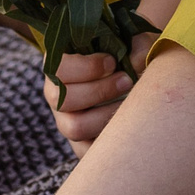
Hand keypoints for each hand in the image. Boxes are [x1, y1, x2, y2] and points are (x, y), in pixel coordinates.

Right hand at [42, 38, 150, 153]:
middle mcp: (57, 94)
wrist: (137, 77)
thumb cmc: (131, 54)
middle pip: (62, 99)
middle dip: (99, 90)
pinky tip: (127, 125)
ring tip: (130, 104)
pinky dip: (108, 141)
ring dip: (105, 116)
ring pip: (74, 127)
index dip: (85, 66)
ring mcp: (66, 120)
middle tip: (127, 81)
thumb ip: (137, 47)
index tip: (112, 62)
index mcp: (60, 65)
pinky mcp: (80, 144)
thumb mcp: (135, 43)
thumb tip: (137, 62)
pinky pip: (86, 151)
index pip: (57, 68)